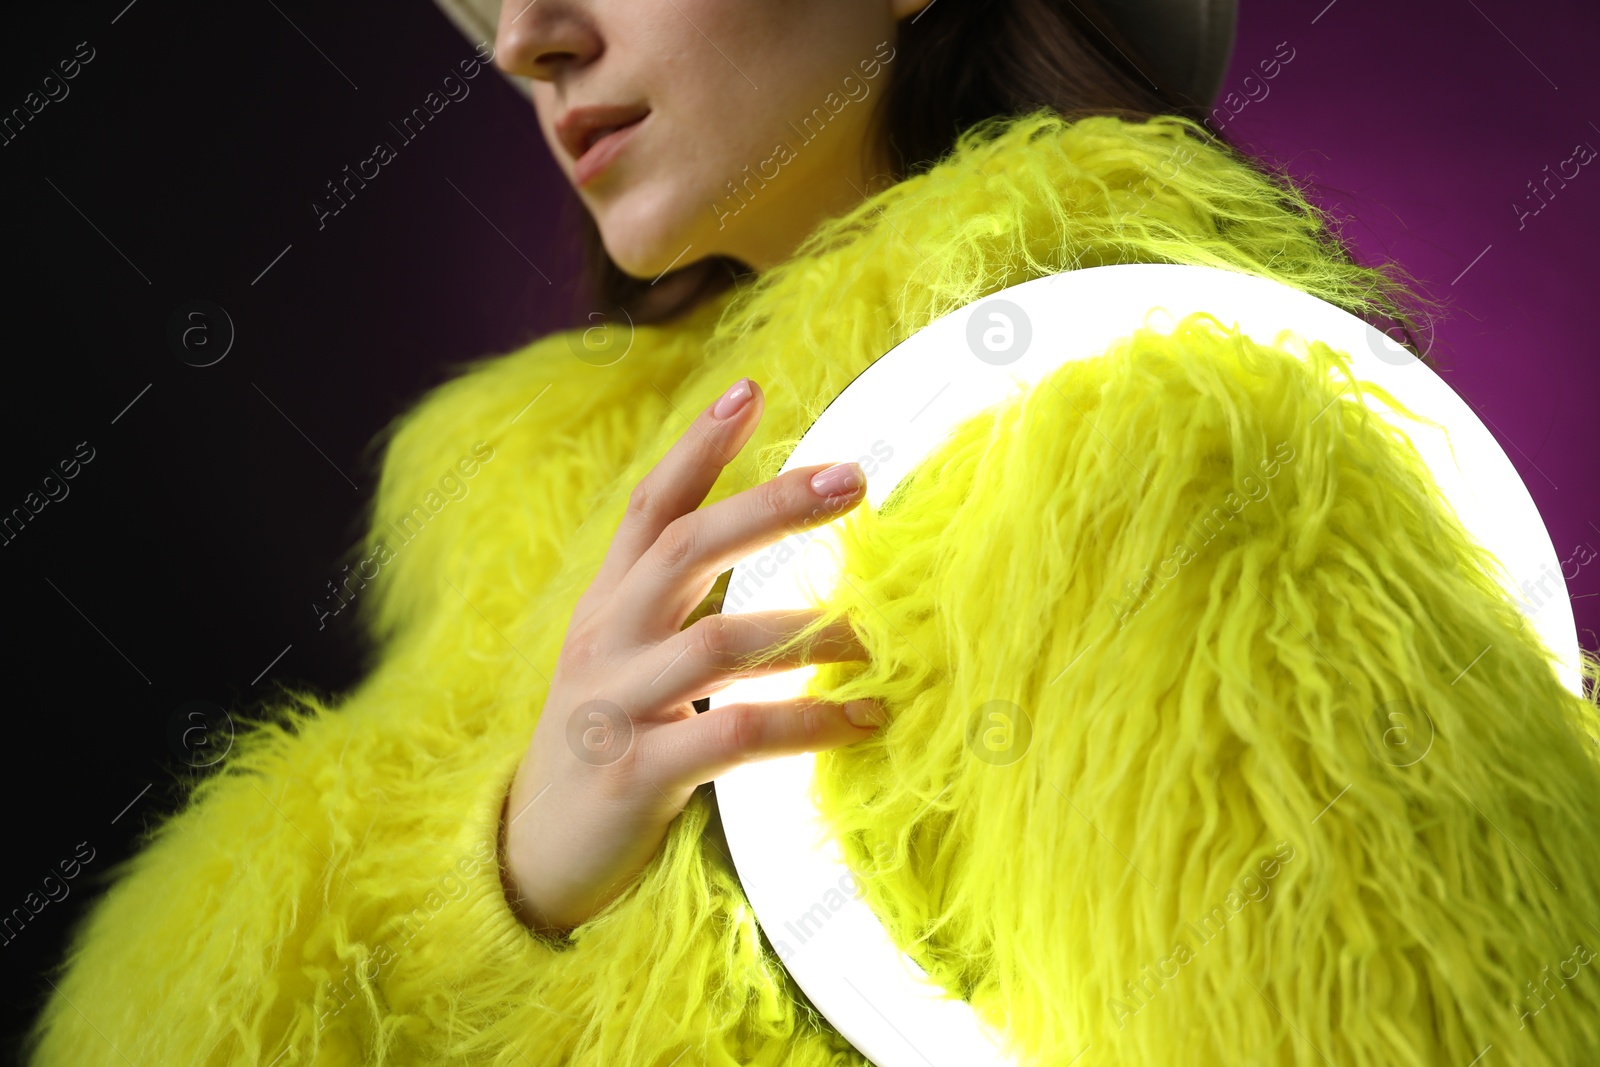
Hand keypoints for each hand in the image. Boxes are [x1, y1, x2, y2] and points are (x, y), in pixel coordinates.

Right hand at [500, 377, 883, 934]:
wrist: (533, 857)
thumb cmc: (604, 744)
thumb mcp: (626, 662)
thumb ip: (681, 613)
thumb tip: (785, 576)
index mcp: (606, 607)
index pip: (649, 508)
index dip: (697, 447)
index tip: (752, 391)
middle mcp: (606, 641)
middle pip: (686, 550)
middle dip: (770, 505)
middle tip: (851, 477)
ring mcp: (616, 705)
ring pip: (717, 643)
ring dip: (808, 631)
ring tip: (872, 637)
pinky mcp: (637, 772)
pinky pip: (735, 734)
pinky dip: (808, 722)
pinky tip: (864, 720)